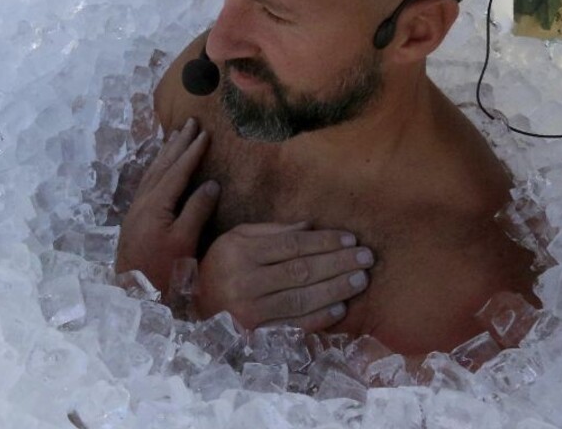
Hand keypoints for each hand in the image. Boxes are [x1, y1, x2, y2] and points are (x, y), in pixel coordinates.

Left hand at [115, 117, 218, 294]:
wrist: (134, 295)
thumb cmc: (162, 271)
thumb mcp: (184, 241)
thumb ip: (197, 210)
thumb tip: (212, 183)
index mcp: (155, 204)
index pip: (177, 171)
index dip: (192, 152)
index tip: (205, 133)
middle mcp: (142, 201)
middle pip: (162, 166)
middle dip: (177, 144)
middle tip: (190, 123)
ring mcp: (136, 210)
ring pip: (152, 173)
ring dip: (165, 153)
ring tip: (175, 137)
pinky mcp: (135, 220)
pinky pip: (147, 183)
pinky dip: (157, 168)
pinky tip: (160, 169)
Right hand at [196, 222, 373, 331]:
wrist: (194, 309)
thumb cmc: (220, 267)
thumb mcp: (236, 239)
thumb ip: (271, 231)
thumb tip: (310, 226)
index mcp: (240, 252)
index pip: (292, 245)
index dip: (324, 242)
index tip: (350, 238)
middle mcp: (244, 281)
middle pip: (302, 271)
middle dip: (339, 263)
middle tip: (367, 258)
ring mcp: (251, 312)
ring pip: (303, 298)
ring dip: (336, 289)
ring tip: (361, 280)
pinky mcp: (257, 335)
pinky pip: (294, 325)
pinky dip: (320, 318)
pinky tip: (341, 308)